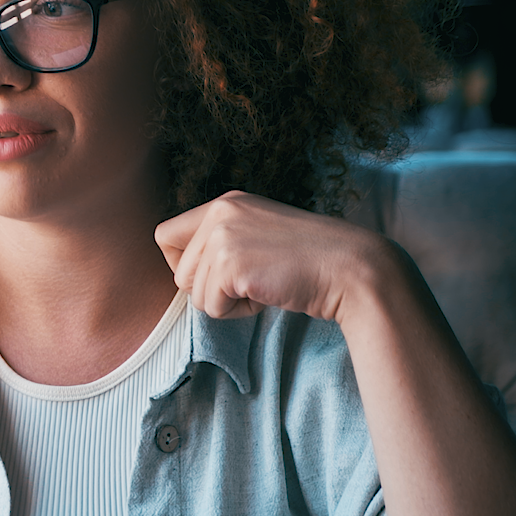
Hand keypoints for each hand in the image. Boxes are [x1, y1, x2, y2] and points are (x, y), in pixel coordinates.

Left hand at [153, 190, 396, 322]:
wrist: (351, 269)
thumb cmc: (308, 262)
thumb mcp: (257, 236)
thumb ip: (222, 244)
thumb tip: (181, 276)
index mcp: (224, 203)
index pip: (164, 235)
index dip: (181, 264)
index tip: (214, 276)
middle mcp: (219, 212)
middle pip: (176, 273)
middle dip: (209, 290)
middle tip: (251, 283)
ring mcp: (223, 237)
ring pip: (192, 294)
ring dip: (225, 302)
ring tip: (263, 285)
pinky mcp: (232, 264)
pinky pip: (211, 307)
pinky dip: (237, 312)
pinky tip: (267, 294)